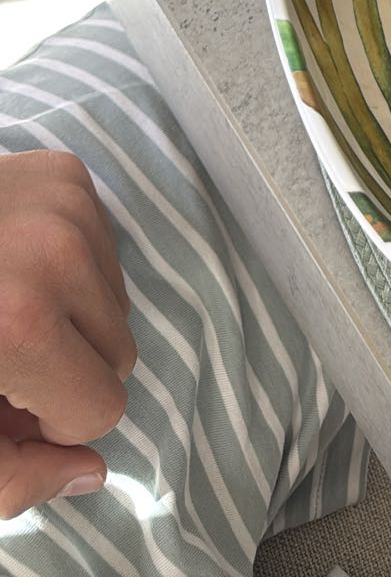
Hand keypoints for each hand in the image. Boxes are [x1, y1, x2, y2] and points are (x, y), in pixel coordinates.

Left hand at [0, 150, 135, 519]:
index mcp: (23, 327)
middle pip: (118, 351)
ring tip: (6, 304)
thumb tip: (90, 470)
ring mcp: (66, 205)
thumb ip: (13, 479)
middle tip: (6, 357)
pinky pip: (105, 245)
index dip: (54, 420)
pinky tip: (15, 263)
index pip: (102, 403)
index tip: (9, 404)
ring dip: (72, 314)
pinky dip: (69, 264)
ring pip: (117, 297)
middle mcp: (55, 255)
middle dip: (68, 367)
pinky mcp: (67, 172)